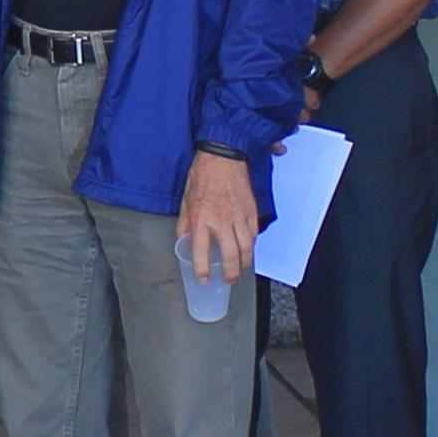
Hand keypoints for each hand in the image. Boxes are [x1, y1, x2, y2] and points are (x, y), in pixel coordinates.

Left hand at [174, 150, 258, 290]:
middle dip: (230, 273)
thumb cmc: (202, 174)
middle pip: (230, 255)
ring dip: (245, 263)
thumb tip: (183, 238)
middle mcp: (221, 221)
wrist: (223, 156)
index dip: (202, 270)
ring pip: (246, 248)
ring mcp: (238, 216)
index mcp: (201, 218)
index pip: (201, 252)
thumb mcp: (186, 198)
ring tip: (241, 269)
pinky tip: (248, 249)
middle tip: (229, 280)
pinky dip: (252, 245)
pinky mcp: (251, 210)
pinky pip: (254, 233)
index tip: (203, 279)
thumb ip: (185, 221)